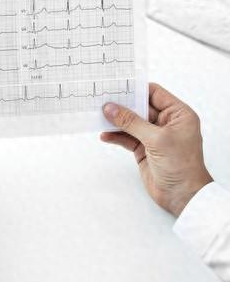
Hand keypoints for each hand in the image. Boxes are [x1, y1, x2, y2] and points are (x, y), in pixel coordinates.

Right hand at [101, 83, 212, 216]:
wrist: (182, 196)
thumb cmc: (182, 167)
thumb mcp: (156, 140)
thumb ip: (132, 122)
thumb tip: (112, 108)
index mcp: (178, 114)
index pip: (154, 94)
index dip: (136, 89)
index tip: (117, 86)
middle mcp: (166, 123)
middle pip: (140, 107)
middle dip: (122, 105)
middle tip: (103, 101)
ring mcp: (154, 136)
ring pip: (131, 123)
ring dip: (116, 121)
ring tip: (99, 117)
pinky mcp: (144, 149)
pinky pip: (126, 138)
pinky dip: (116, 136)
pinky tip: (105, 135)